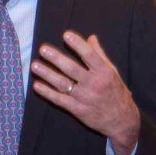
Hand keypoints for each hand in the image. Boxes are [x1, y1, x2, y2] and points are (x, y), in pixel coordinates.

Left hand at [30, 31, 140, 154]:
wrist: (121, 120)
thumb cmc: (115, 91)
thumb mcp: (112, 72)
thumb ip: (100, 55)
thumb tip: (91, 38)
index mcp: (104, 72)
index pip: (90, 55)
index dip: (78, 44)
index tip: (66, 35)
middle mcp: (94, 84)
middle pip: (72, 69)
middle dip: (56, 58)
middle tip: (43, 49)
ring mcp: (85, 98)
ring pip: (63, 84)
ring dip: (47, 74)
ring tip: (35, 65)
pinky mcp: (78, 110)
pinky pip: (60, 100)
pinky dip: (47, 93)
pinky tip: (37, 85)